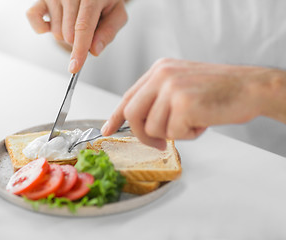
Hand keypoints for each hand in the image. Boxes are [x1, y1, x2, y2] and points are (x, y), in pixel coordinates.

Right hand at [27, 0, 127, 72]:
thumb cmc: (104, 1)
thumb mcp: (116, 14)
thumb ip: (108, 32)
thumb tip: (93, 50)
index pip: (83, 27)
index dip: (79, 50)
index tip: (74, 67)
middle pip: (69, 34)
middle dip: (79, 42)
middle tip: (87, 29)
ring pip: (56, 32)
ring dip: (66, 35)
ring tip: (75, 20)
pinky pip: (33, 18)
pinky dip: (42, 28)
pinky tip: (53, 24)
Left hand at [101, 58, 284, 149]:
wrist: (250, 86)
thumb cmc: (218, 89)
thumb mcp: (181, 84)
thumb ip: (159, 99)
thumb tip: (142, 124)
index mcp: (159, 70)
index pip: (128, 96)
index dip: (115, 116)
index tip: (108, 129)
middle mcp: (162, 76)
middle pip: (133, 114)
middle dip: (143, 135)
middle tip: (157, 143)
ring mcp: (172, 88)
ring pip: (154, 128)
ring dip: (174, 133)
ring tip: (193, 121)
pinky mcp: (184, 104)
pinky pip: (174, 133)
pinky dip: (188, 134)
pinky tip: (202, 121)